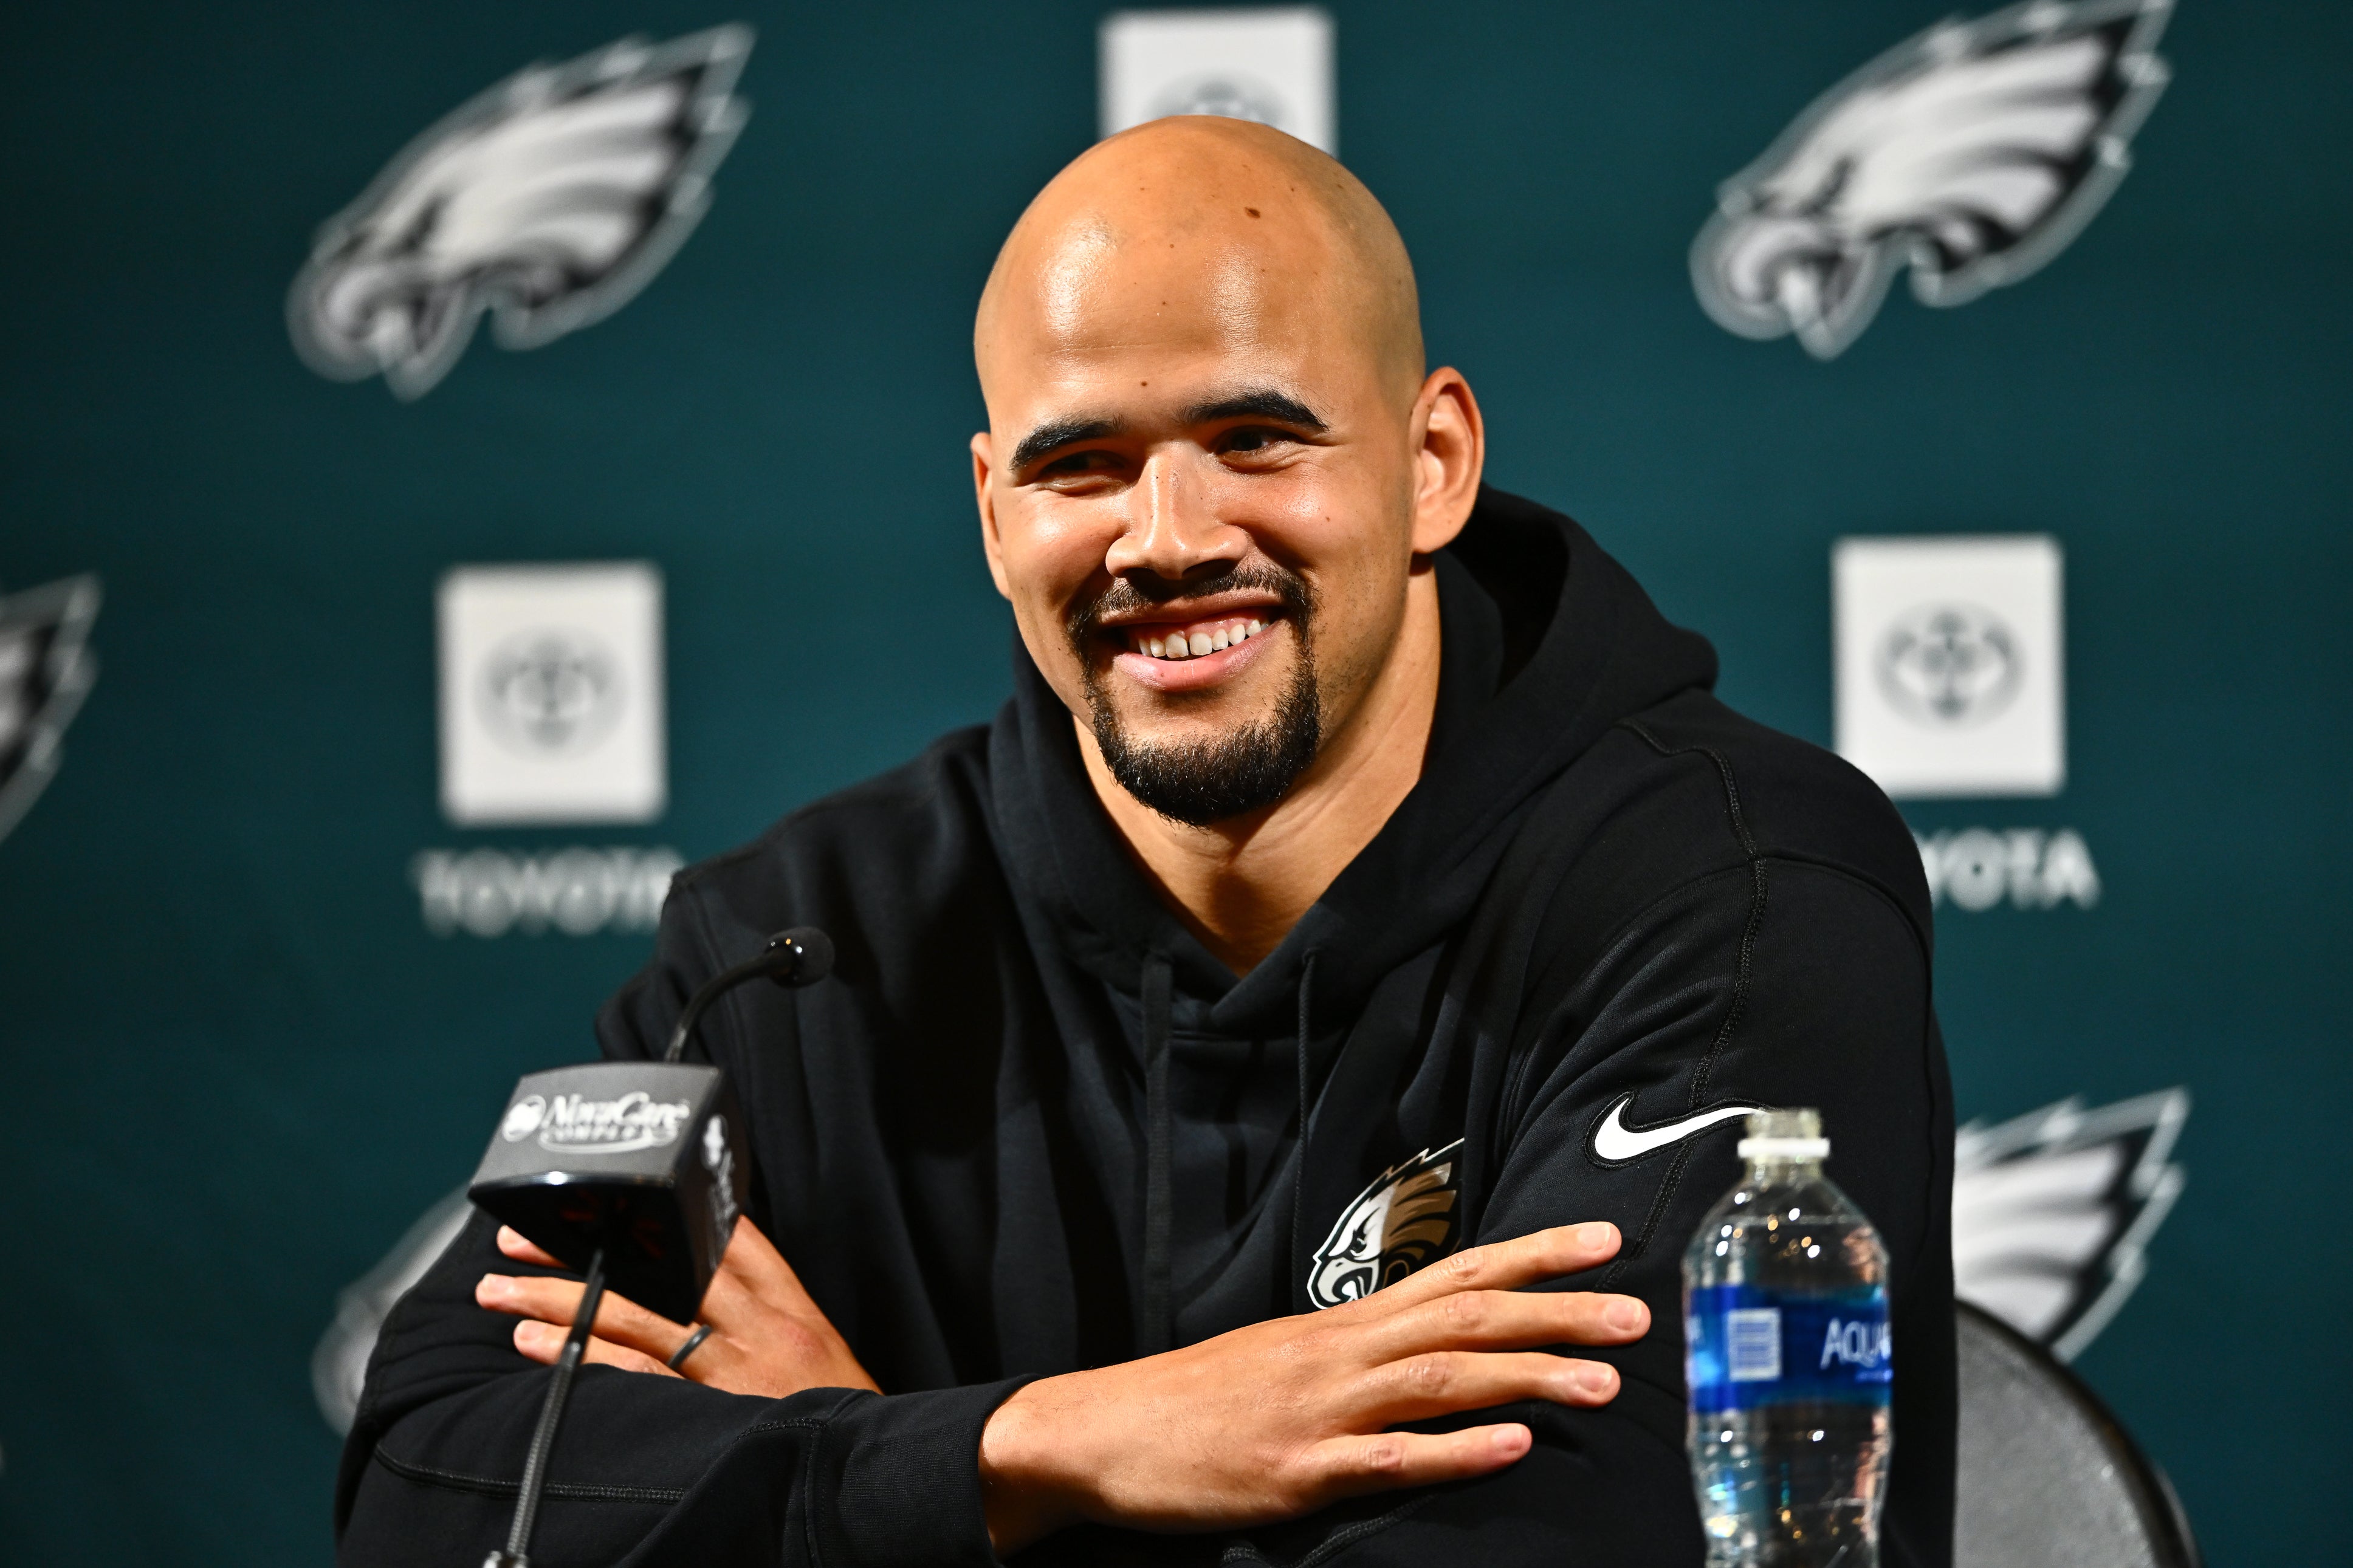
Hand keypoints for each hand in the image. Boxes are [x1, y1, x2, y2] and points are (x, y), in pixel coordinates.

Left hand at [475, 1217, 879, 1398]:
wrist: (868, 1473)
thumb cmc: (839, 1416)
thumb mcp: (816, 1353)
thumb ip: (767, 1316)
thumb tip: (706, 1290)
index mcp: (788, 1305)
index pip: (725, 1235)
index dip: (661, 1209)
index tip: (605, 1194)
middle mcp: (759, 1325)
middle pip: (663, 1265)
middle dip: (588, 1245)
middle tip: (520, 1235)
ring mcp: (733, 1367)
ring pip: (635, 1312)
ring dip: (560, 1296)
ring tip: (501, 1290)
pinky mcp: (711, 1411)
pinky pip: (635, 1373)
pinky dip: (581, 1352)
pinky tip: (535, 1341)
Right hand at [977, 1222, 1645, 1552]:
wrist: (1100, 1433)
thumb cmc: (1199, 1399)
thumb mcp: (1286, 1356)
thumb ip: (1363, 1352)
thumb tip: (1439, 1347)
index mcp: (1343, 1326)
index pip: (1457, 1273)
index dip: (1536, 1254)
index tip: (1607, 1238)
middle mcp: (1341, 1353)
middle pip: (1467, 1319)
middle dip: (1559, 1313)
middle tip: (1640, 1312)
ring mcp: (1320, 1411)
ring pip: (1442, 1380)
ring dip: (1529, 1377)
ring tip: (1605, 1384)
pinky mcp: (1296, 1472)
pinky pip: (1387, 1459)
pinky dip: (1454, 1451)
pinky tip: (1511, 1449)